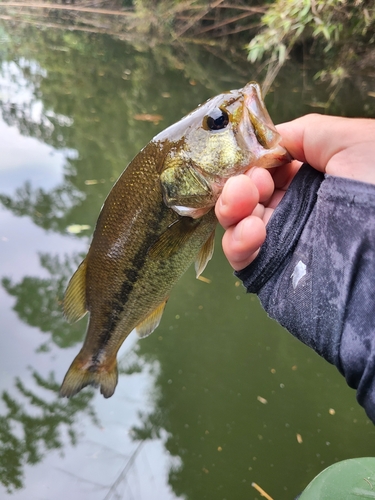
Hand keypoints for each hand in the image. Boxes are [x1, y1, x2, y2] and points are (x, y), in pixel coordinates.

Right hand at [215, 114, 374, 270]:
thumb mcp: (351, 139)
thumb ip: (304, 133)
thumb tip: (268, 143)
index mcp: (311, 180)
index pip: (267, 168)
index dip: (254, 161)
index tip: (255, 159)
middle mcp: (294, 209)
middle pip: (247, 194)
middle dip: (240, 183)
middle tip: (250, 183)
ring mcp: (282, 240)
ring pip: (237, 223)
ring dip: (231, 208)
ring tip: (242, 201)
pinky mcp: (272, 270)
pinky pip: (240, 257)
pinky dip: (236, 242)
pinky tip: (252, 231)